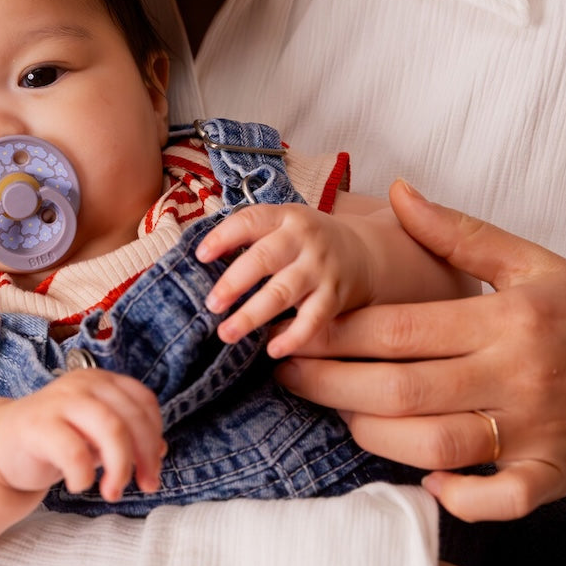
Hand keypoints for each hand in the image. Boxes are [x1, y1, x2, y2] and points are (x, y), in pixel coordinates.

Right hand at [0, 368, 164, 501]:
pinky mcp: (36, 424)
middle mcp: (82, 384)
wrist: (5, 444)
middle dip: (144, 457)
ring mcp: (59, 401)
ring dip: (120, 466)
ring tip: (113, 491)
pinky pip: (72, 450)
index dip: (155, 437)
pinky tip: (79, 485)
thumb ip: (128, 437)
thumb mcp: (97, 435)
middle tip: (143, 486)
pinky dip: (83, 474)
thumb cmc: (58, 438)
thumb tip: (160, 451)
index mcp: (101, 381)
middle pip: (130, 417)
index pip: (143, 401)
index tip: (152, 470)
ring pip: (109, 427)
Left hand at [196, 202, 374, 357]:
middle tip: (211, 305)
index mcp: (284, 216)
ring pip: (283, 292)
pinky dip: (293, 336)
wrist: (365, 253)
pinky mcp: (335, 296)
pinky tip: (272, 349)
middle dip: (233, 282)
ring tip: (227, 333)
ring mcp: (320, 268)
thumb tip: (204, 262)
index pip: (250, 221)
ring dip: (252, 315)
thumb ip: (251, 237)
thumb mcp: (283, 225)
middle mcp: (303, 239)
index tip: (200, 256)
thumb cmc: (306, 242)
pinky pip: (313, 319)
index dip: (223, 237)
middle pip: (264, 258)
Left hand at [275, 180, 565, 520]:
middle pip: (403, 389)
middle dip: (332, 383)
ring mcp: (535, 434)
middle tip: (287, 372)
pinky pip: (499, 500)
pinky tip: (422, 478)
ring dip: (373, 434)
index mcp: (507, 321)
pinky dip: (457, 496)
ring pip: (436, 445)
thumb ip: (460, 232)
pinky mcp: (552, 478)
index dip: (340, 331)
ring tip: (335, 411)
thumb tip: (399, 193)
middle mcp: (517, 379)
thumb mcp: (533, 263)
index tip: (298, 328)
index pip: (403, 328)